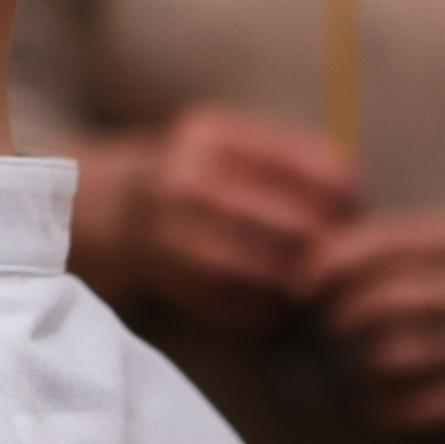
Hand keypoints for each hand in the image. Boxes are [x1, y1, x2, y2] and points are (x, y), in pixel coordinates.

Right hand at [90, 106, 358, 328]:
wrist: (88, 206)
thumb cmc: (177, 173)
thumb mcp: (217, 142)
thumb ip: (278, 157)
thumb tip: (356, 195)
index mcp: (211, 134)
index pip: (314, 167)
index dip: (347, 194)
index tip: (354, 207)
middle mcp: (188, 180)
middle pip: (297, 225)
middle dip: (327, 246)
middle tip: (339, 255)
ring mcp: (171, 232)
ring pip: (268, 271)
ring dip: (298, 282)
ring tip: (310, 282)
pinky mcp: (162, 277)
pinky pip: (237, 305)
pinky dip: (265, 309)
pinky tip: (272, 303)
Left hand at [306, 207, 444, 429]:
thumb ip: (422, 235)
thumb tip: (335, 248)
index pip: (383, 242)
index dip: (329, 260)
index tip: (301, 275)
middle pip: (380, 299)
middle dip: (336, 310)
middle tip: (322, 315)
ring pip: (396, 352)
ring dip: (357, 355)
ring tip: (347, 351)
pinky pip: (428, 403)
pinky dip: (387, 404)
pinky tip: (370, 399)